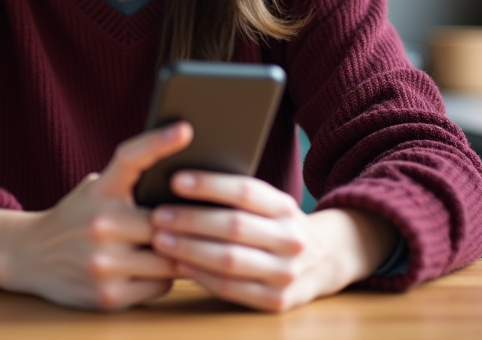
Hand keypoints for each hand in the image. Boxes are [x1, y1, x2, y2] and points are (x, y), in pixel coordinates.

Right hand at [0, 122, 192, 310]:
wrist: (29, 255)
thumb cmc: (76, 218)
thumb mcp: (94, 190)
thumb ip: (131, 184)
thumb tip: (186, 182)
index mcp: (100, 190)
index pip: (130, 158)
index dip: (158, 142)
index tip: (184, 129)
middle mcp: (100, 224)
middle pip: (167, 223)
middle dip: (178, 228)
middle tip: (182, 226)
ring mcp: (102, 262)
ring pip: (169, 259)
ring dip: (173, 256)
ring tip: (160, 249)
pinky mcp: (108, 296)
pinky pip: (161, 286)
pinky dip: (161, 279)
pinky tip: (145, 270)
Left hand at [149, 172, 397, 312]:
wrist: (324, 261)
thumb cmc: (276, 225)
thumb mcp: (269, 204)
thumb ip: (236, 196)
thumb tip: (180, 182)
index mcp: (286, 207)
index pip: (246, 191)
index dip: (209, 185)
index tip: (175, 179)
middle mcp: (292, 239)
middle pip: (234, 226)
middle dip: (191, 220)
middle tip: (157, 215)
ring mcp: (287, 273)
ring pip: (230, 260)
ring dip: (189, 250)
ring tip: (160, 240)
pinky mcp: (278, 301)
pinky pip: (232, 289)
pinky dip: (202, 277)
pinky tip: (179, 266)